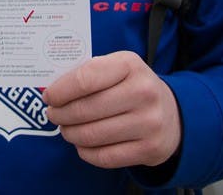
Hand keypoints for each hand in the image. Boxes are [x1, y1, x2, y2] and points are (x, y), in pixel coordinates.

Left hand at [43, 51, 181, 168]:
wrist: (172, 113)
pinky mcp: (150, 149)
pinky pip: (105, 157)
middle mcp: (143, 92)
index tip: (49, 97)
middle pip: (85, 109)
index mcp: (130, 65)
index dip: (60, 91)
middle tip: (53, 115)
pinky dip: (86, 152)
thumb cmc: (132, 86)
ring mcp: (149, 122)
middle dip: (60, 115)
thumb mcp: (116, 68)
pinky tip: (82, 145)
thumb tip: (51, 92)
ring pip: (92, 135)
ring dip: (70, 134)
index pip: (85, 79)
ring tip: (66, 129)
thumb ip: (87, 74)